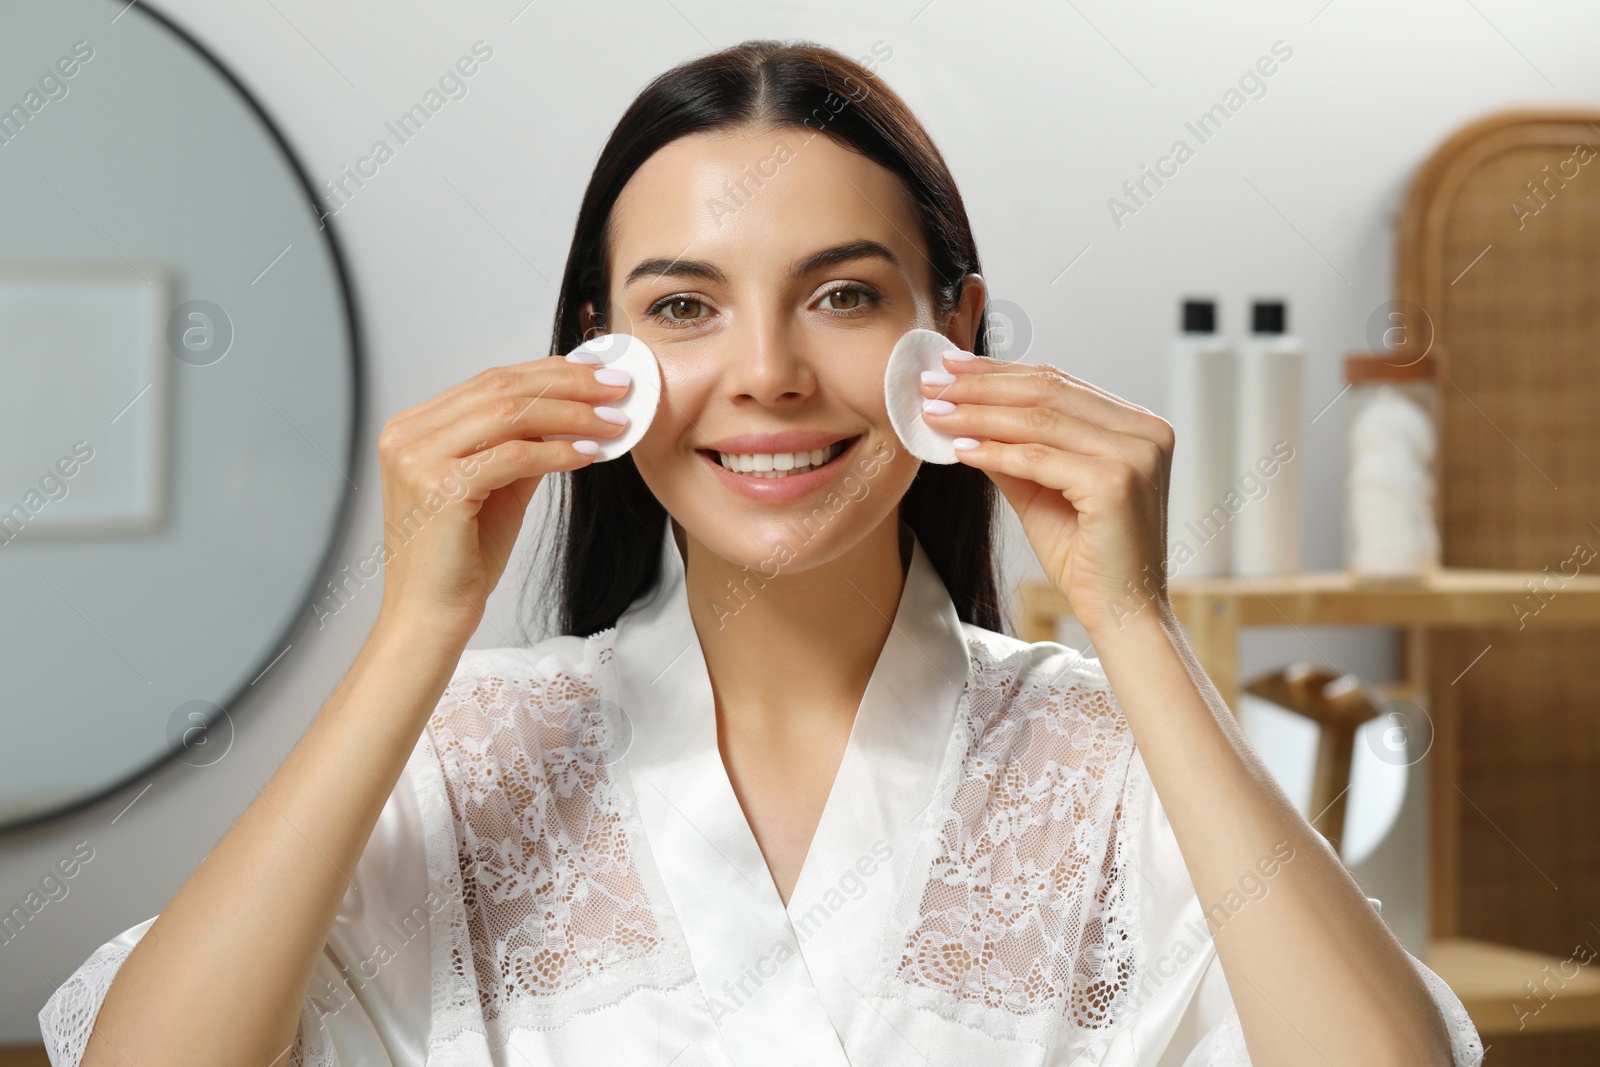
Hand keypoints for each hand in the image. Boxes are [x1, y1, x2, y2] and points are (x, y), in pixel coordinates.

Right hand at [374, 356, 631, 640]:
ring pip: (509, 415)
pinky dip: (556, 452)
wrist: (431, 615)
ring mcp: (419, 459)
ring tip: (611, 421)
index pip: (490, 381)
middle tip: (616, 388)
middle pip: (501, 389)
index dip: (549, 373)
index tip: (596, 374)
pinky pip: (512, 457)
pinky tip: (587, 454)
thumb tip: (572, 413)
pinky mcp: (440, 489)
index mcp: (415, 427)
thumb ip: (522, 445)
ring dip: (571, 415)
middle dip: (568, 385)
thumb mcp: (496, 487)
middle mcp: (408, 435)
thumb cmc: (460, 558)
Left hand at [919, 349, 1172, 638]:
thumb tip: (960, 415)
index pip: (1058, 382)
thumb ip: (1011, 450)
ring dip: (979, 414)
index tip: (951, 366)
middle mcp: (1145, 430)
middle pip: (1047, 391)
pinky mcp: (1117, 480)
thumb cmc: (1088, 557)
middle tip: (932, 383)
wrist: (1122, 613)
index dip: (1000, 372)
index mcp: (1137, 424)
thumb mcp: (1041, 490)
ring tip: (936, 413)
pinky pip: (1039, 458)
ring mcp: (1137, 453)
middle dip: (982, 385)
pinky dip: (995, 452)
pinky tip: (960, 451)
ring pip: (1039, 420)